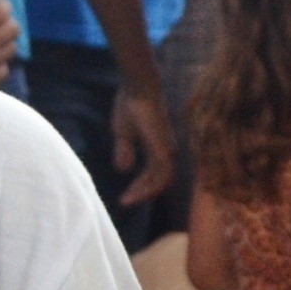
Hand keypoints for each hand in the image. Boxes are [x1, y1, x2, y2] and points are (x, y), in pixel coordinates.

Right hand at [112, 78, 179, 206]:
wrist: (138, 88)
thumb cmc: (131, 104)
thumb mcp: (123, 132)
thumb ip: (124, 151)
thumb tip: (123, 170)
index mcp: (158, 146)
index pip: (155, 174)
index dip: (141, 187)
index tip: (125, 196)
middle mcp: (166, 150)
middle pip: (159, 180)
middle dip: (142, 192)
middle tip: (125, 202)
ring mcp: (167, 149)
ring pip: (162, 181)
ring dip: (145, 193)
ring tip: (127, 200)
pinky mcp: (164, 148)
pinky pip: (162, 175)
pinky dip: (150, 187)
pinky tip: (135, 191)